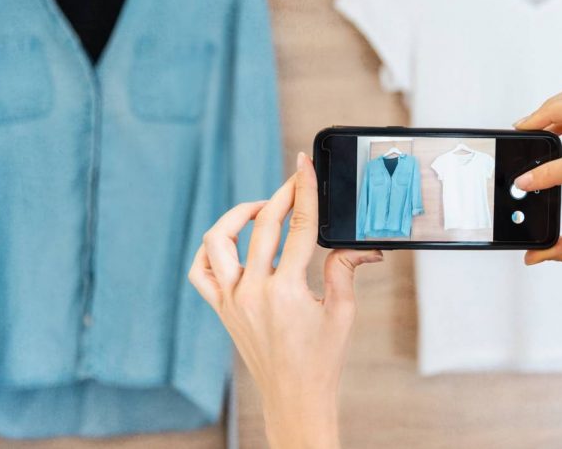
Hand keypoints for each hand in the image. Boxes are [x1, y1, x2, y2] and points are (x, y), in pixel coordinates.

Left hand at [188, 152, 382, 448]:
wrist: (294, 397)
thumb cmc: (321, 359)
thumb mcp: (342, 312)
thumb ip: (346, 271)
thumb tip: (360, 246)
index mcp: (287, 291)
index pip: (299, 227)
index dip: (303, 191)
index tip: (303, 166)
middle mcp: (253, 292)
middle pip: (262, 226)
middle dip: (280, 196)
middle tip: (294, 182)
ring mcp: (231, 300)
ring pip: (218, 242)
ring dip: (237, 217)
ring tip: (259, 210)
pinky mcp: (221, 309)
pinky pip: (201, 272)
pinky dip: (210, 251)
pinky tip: (231, 243)